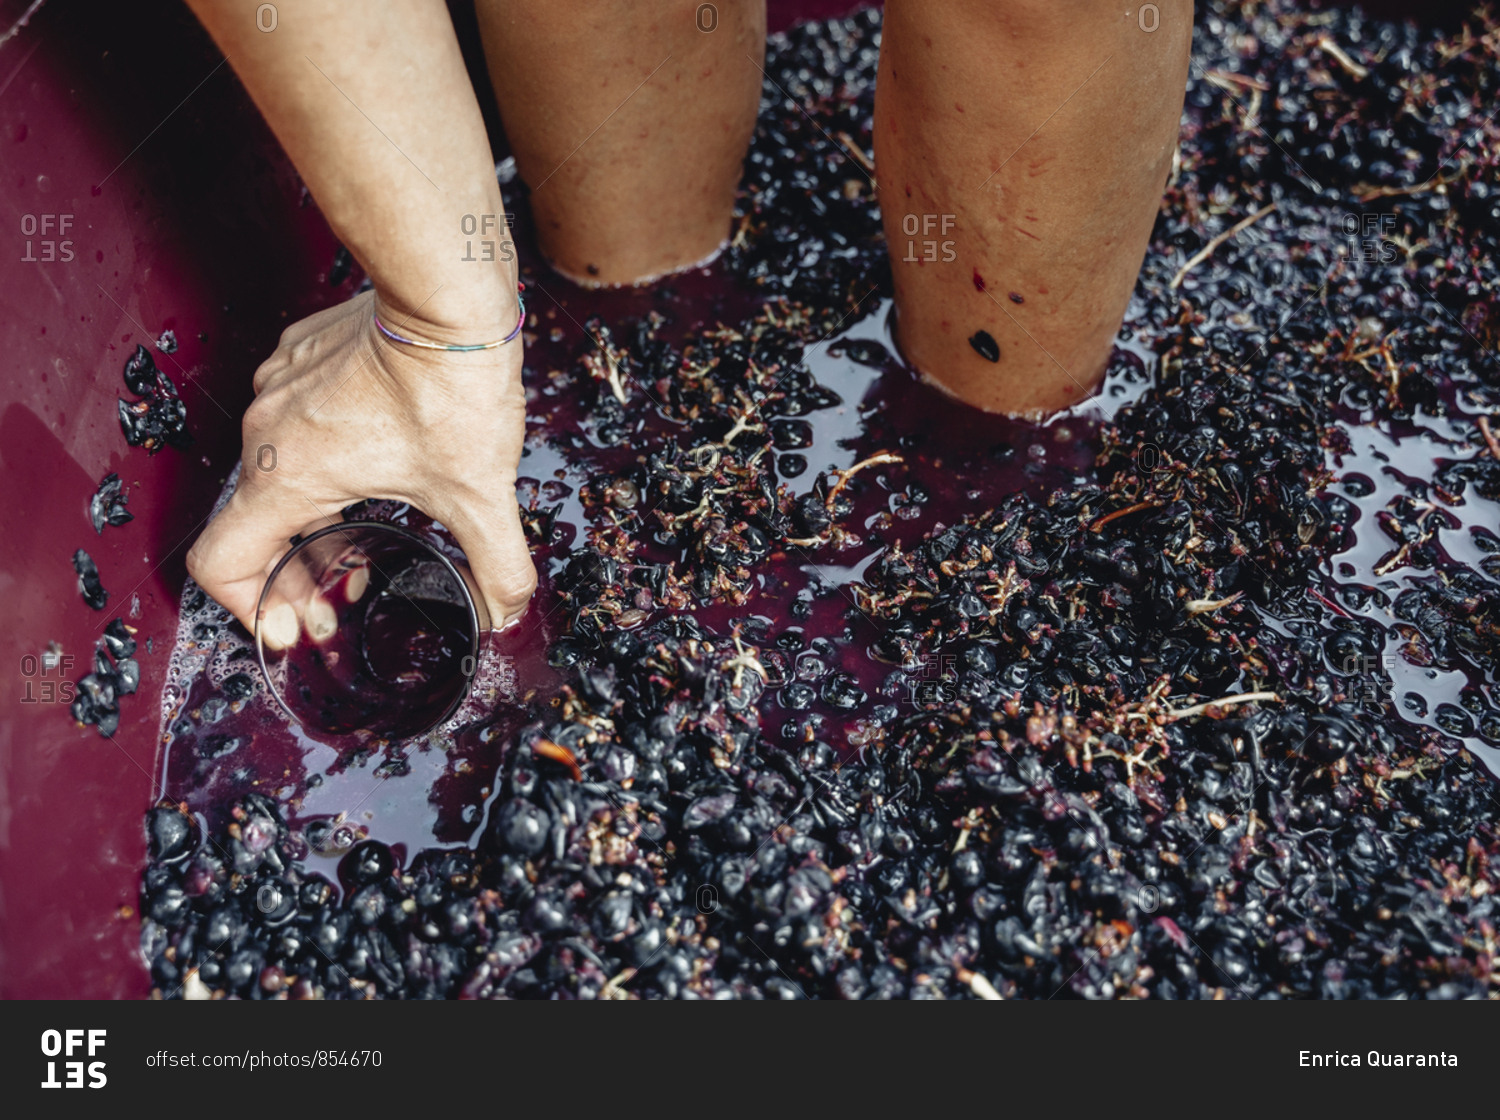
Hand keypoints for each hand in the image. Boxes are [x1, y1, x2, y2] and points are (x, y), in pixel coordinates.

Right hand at [186, 289, 535, 639]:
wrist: (448, 296)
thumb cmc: (451, 385)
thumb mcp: (480, 494)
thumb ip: (497, 568)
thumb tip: (508, 611)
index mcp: (288, 475)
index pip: (220, 562)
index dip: (251, 607)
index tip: (297, 623)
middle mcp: (267, 432)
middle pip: (253, 525)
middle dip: (295, 570)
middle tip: (341, 594)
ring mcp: (278, 388)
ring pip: (274, 473)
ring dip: (308, 515)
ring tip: (358, 537)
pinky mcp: (300, 357)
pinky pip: (294, 424)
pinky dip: (321, 459)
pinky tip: (373, 467)